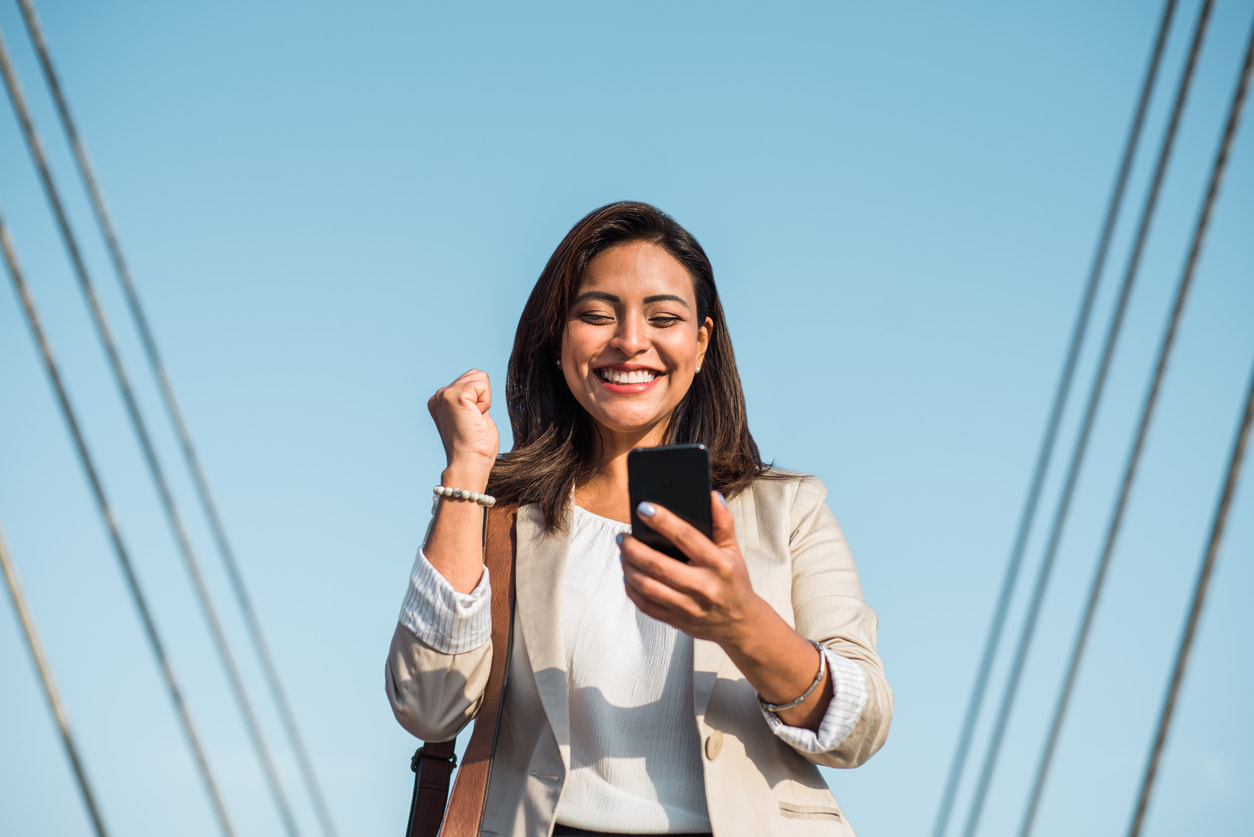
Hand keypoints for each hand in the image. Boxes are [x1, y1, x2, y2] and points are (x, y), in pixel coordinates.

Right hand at [427, 369, 499, 486]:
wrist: (469, 464)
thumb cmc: (476, 448)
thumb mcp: (473, 417)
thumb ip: (473, 401)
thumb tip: (480, 384)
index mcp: (441, 401)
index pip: (470, 381)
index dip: (480, 401)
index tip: (472, 422)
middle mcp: (439, 396)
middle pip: (475, 375)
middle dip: (482, 397)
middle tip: (474, 421)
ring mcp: (444, 394)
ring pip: (479, 377)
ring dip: (484, 398)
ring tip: (474, 419)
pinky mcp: (454, 396)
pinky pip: (482, 384)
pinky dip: (486, 401)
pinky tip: (476, 417)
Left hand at [619, 492, 764, 646]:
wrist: (740, 624)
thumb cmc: (734, 582)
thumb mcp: (733, 551)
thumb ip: (723, 522)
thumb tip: (711, 496)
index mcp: (718, 565)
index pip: (686, 537)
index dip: (662, 521)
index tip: (643, 508)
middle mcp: (703, 587)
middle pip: (658, 565)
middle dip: (633, 548)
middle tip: (623, 536)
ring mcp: (689, 607)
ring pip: (647, 586)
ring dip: (628, 567)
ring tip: (624, 554)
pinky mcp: (677, 620)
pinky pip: (646, 605)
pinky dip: (632, 589)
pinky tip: (629, 576)